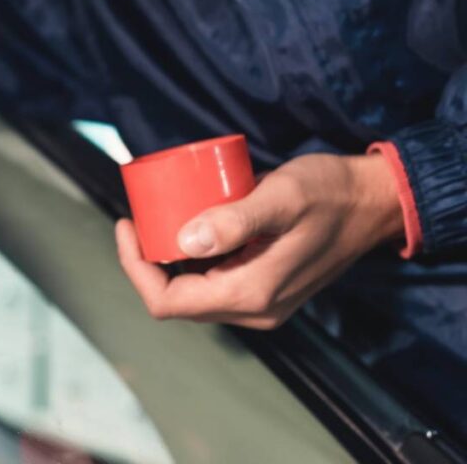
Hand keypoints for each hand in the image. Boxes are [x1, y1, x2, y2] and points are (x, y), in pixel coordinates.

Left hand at [115, 153, 403, 328]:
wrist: (375, 201)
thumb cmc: (330, 192)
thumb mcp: (281, 197)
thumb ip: (235, 221)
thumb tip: (183, 243)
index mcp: (251, 294)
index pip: (168, 301)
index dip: (135, 267)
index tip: (126, 225)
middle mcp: (254, 309)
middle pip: (176, 299)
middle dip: (148, 262)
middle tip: (138, 218)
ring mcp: (261, 303)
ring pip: (194, 292)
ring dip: (169, 261)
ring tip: (157, 219)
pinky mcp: (266, 288)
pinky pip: (215, 281)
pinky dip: (194, 259)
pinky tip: (188, 227)